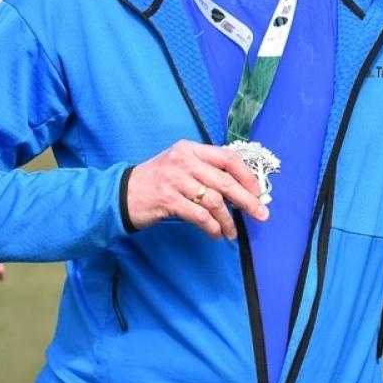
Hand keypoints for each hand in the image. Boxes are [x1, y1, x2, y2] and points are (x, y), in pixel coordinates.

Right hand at [125, 140, 267, 237]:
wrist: (121, 194)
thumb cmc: (156, 182)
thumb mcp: (180, 166)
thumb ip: (206, 171)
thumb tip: (241, 189)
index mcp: (190, 149)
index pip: (228, 158)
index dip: (247, 176)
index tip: (258, 192)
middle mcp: (184, 160)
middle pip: (226, 181)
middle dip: (247, 201)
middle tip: (261, 215)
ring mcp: (175, 179)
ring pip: (214, 201)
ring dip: (227, 220)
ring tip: (231, 232)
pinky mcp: (168, 199)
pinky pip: (199, 215)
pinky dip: (211, 227)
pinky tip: (215, 234)